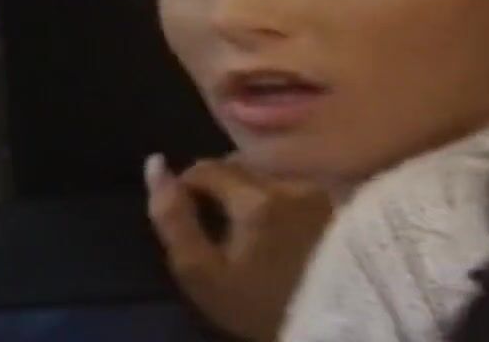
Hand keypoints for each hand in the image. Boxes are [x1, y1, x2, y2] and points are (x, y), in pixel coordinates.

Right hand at [144, 154, 333, 341]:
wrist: (323, 325)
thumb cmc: (256, 305)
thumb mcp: (201, 273)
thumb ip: (172, 218)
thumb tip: (154, 164)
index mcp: (256, 199)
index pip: (207, 168)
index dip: (188, 186)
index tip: (188, 215)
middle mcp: (291, 183)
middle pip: (240, 164)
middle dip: (220, 185)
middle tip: (216, 223)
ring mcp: (317, 189)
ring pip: (267, 170)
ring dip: (249, 186)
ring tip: (246, 225)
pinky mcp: (333, 199)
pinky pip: (292, 181)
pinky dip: (276, 194)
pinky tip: (276, 224)